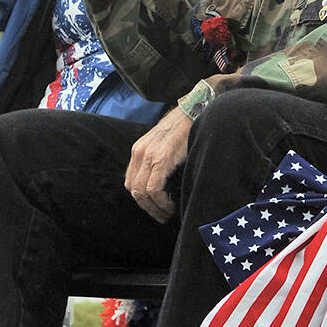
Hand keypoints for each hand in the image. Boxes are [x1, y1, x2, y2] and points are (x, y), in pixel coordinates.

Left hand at [125, 107, 191, 221]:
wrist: (195, 110)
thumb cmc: (186, 129)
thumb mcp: (165, 144)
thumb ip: (159, 161)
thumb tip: (163, 185)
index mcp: (139, 150)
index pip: (131, 182)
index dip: (142, 200)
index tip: (155, 208)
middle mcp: (139, 152)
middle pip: (133, 190)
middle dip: (147, 207)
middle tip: (161, 216)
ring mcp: (148, 155)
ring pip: (141, 192)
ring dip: (154, 207)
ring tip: (167, 212)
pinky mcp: (160, 159)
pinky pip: (153, 188)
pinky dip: (160, 201)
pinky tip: (171, 205)